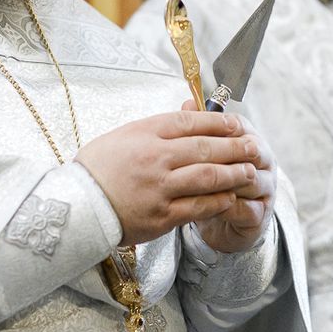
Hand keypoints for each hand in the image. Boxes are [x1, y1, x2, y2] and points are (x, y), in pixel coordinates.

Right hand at [75, 107, 256, 245]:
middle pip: (205, 148)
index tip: (237, 122)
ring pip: (208, 176)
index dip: (218, 121)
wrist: (78, 206)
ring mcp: (159, 188)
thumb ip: (156, 127)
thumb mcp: (122, 136)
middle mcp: (155, 158)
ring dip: (234, 172)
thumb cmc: (97, 169)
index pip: (190, 122)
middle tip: (255, 146)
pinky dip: (219, 200)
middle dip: (236, 146)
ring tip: (250, 170)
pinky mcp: (162, 216)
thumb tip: (187, 115)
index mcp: (144, 134)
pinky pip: (199, 206)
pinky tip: (231, 196)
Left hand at [187, 100, 276, 252]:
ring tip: (194, 185)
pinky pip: (245, 208)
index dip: (217, 127)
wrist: (220, 220)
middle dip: (222, 154)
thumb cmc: (210, 179)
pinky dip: (224, 206)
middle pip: (250, 150)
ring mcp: (266, 187)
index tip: (189, 132)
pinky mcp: (261, 214)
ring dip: (222, 182)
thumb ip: (196, 128)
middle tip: (190, 159)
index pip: (239, 125)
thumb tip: (188, 102)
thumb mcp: (201, 153)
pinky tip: (204, 206)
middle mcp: (264, 161)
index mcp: (250, 139)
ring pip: (248, 179)